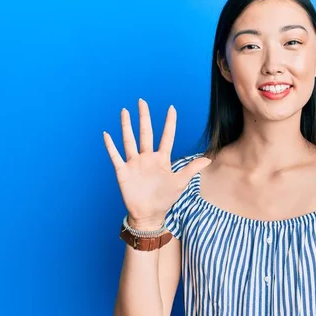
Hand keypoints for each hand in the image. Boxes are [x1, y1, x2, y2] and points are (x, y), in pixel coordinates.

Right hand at [102, 98, 211, 226]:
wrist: (149, 214)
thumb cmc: (165, 198)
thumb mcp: (180, 182)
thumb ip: (191, 168)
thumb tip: (209, 159)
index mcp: (162, 159)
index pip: (166, 136)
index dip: (169, 123)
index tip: (171, 108)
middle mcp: (147, 158)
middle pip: (145, 133)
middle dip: (144, 117)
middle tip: (142, 101)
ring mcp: (134, 163)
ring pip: (129, 140)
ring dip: (126, 126)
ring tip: (124, 111)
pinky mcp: (123, 172)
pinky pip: (115, 156)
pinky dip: (110, 146)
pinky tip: (107, 134)